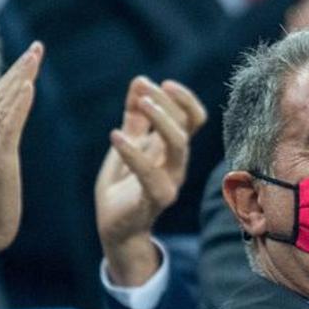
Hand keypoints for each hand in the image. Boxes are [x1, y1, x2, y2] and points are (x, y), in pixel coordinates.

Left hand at [96, 77, 205, 286]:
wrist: (115, 227)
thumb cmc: (124, 186)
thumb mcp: (127, 144)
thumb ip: (134, 117)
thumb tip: (140, 81)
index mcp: (172, 149)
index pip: (194, 119)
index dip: (185, 99)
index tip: (163, 83)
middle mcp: (177, 164)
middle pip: (186, 127)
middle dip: (168, 103)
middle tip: (145, 89)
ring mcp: (169, 181)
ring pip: (178, 145)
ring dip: (162, 120)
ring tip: (141, 103)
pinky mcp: (154, 199)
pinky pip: (150, 173)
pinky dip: (133, 152)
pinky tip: (114, 136)